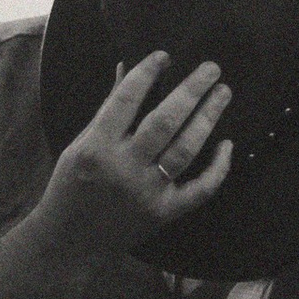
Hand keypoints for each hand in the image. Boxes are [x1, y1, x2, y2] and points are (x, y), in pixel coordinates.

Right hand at [40, 53, 233, 257]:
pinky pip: (199, 190)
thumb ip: (107, 110)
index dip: (146, 74)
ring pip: (185, 150)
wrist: (70, 242)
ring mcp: (146, 192)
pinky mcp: (164, 213)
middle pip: (164, 122)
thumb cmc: (71, 188)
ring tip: (223, 93)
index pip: (125, 100)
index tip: (165, 56)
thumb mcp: (79, 145)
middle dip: (190, 91)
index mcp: (96, 147)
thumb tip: (127, 68)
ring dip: (208, 118)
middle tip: (212, 68)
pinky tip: (227, 145)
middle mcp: (123, 168)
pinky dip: (217, 168)